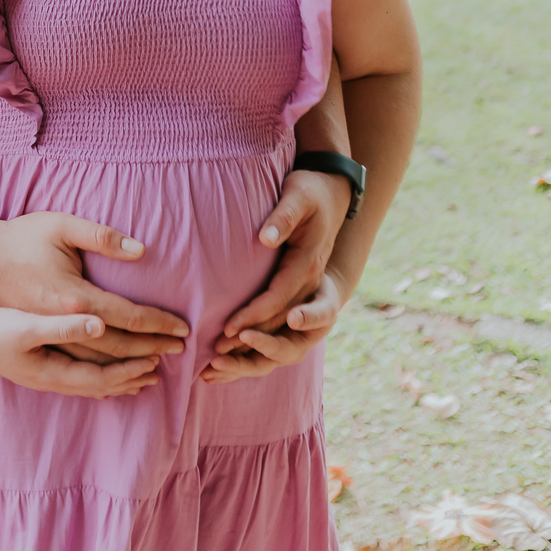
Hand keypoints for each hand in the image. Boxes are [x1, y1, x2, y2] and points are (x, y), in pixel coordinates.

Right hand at [0, 211, 188, 365]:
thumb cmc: (19, 238)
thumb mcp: (59, 226)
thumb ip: (100, 238)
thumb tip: (140, 251)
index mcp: (70, 300)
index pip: (125, 320)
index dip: (156, 325)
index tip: (181, 330)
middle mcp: (60, 328)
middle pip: (115, 351)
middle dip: (150, 351)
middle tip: (179, 352)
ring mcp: (44, 343)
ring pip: (95, 370)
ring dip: (128, 372)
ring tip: (154, 373)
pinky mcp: (34, 348)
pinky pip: (74, 373)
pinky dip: (100, 381)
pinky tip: (114, 384)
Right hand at [0, 300, 163, 397]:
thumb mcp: (26, 320)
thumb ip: (64, 325)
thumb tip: (100, 323)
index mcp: (51, 364)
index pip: (104, 372)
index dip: (135, 363)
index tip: (160, 356)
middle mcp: (51, 377)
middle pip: (102, 383)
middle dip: (134, 374)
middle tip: (164, 366)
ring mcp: (44, 376)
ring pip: (92, 384)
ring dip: (121, 379)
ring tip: (146, 375)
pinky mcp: (38, 368)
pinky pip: (80, 379)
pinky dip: (102, 378)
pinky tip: (108, 376)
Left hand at [221, 169, 349, 338]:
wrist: (332, 192)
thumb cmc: (309, 191)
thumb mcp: (297, 195)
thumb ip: (283, 216)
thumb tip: (265, 239)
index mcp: (308, 262)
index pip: (279, 296)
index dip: (254, 314)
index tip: (229, 328)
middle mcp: (311, 280)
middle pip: (282, 322)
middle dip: (251, 339)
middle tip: (218, 352)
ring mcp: (308, 286)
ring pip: (284, 327)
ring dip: (255, 345)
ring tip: (222, 358)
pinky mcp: (300, 286)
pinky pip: (281, 317)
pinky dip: (260, 335)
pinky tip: (236, 345)